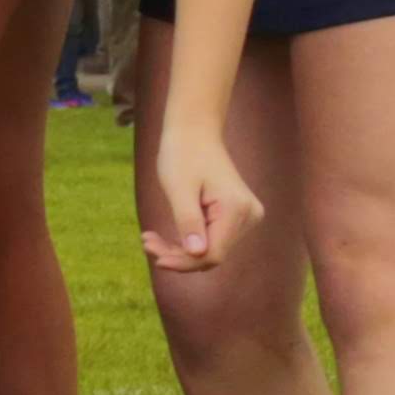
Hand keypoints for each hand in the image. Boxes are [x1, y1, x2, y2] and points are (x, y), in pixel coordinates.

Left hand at [143, 118, 262, 271]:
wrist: (195, 132)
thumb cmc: (183, 154)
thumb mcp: (178, 188)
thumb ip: (188, 221)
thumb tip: (197, 254)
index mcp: (237, 209)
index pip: (212, 254)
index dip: (184, 262)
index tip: (155, 258)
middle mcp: (249, 216)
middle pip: (212, 253)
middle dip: (178, 255)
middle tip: (146, 243)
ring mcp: (245, 217)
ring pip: (210, 248)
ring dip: (179, 249)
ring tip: (149, 240)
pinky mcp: (236, 216)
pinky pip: (211, 238)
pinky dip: (187, 240)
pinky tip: (163, 237)